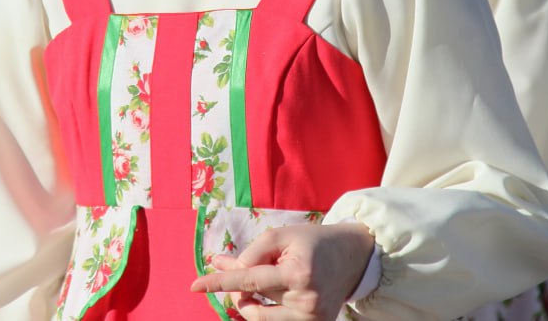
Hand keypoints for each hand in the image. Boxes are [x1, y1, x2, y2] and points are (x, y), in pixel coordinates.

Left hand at [190, 222, 374, 319]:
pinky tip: (274, 295)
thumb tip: (224, 268)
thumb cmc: (313, 241)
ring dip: (251, 302)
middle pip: (252, 298)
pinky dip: (266, 310)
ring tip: (263, 282)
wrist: (354, 257)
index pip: (249, 280)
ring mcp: (311, 319)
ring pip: (259, 317)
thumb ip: (253, 252)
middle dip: (238, 285)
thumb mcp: (282, 235)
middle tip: (237, 265)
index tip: (194, 286)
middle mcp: (305, 301)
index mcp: (297, 273)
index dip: (220, 282)